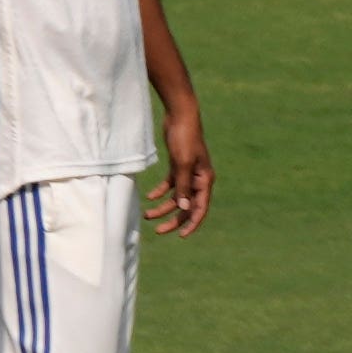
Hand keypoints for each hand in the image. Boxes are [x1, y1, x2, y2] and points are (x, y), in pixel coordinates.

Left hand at [145, 108, 214, 236]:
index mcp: (204, 180)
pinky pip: (170, 184)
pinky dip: (160, 191)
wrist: (180, 116)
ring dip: (163, 206)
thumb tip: (185, 209)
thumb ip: (183, 186)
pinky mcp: (178, 166)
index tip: (181, 236)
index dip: (191, 223)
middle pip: (187, 206)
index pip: (200, 208)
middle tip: (158, 230)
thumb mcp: (182, 164)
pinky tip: (149, 197)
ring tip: (146, 215)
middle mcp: (198, 179)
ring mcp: (188, 173)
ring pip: (177, 197)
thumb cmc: (184, 138)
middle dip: (173, 219)